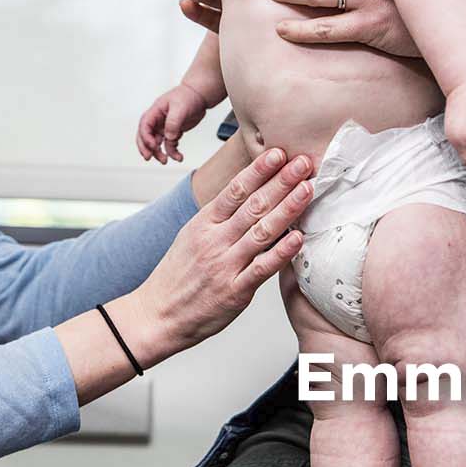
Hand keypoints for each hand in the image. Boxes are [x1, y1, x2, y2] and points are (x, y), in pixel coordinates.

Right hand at [124, 149, 312, 358]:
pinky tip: (299, 238)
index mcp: (203, 224)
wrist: (157, 313)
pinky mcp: (234, 291)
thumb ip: (218, 218)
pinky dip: (281, 252)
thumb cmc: (177, 276)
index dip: (258, 170)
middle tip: (303, 162)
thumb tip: (247, 196)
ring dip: (288, 208)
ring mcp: (224, 265)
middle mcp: (214, 240)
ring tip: (307, 189)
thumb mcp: (190, 236)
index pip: (234, 189)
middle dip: (281, 180)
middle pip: (252, 204)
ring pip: (261, 231)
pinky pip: (262, 268)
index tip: (278, 153)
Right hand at [136, 84, 210, 163]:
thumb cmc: (187, 96)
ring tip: (165, 161)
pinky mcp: (173, 132)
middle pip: (145, 136)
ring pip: (156, 144)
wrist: (199, 96)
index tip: (154, 145)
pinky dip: (172, 152)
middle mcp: (157, 120)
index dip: (146, 137)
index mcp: (155, 111)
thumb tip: (169, 137)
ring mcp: (164, 127)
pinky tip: (179, 157)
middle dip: (145, 148)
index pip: (144, 125)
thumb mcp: (180, 107)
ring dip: (158, 153)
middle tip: (149, 157)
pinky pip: (169, 145)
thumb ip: (173, 122)